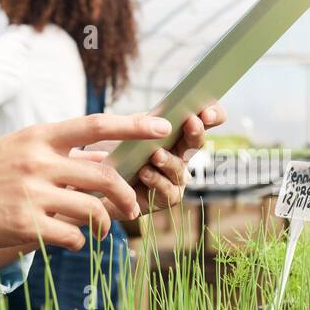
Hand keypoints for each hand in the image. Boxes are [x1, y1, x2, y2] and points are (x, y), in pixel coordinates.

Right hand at [0, 112, 175, 252]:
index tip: (161, 127)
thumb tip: (103, 155)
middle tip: (133, 206)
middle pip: (104, 174)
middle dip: (127, 193)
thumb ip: (58, 150)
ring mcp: (32, 194)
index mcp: (39, 136)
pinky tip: (70, 239)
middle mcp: (38, 161)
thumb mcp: (20, 148)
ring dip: (106, 223)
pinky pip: (73, 236)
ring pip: (93, 209)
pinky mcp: (26, 225)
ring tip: (104, 229)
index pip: (95, 124)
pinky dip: (80, 240)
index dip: (132, 126)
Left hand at [78, 102, 225, 213]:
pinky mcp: (164, 198)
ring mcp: (175, 178)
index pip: (205, 120)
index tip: (207, 111)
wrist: (96, 180)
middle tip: (191, 122)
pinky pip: (166, 190)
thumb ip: (146, 121)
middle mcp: (182, 154)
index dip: (213, 114)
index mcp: (178, 132)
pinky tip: (143, 173)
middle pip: (197, 142)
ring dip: (169, 160)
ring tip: (156, 154)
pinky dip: (155, 180)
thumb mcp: (129, 129)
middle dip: (196, 131)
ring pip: (180, 169)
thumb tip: (162, 117)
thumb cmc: (115, 150)